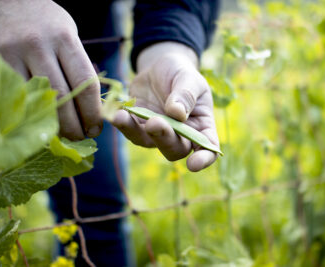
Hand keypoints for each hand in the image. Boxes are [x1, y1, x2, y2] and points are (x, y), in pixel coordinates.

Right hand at [0, 0, 101, 139]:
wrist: (5, 1)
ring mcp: (11, 54)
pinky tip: (39, 122)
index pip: (85, 83)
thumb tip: (92, 107)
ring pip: (35, 100)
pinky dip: (29, 114)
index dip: (93, 111)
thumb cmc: (45, 23)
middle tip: (81, 137)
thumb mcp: (68, 35)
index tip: (97, 128)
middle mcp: (37, 45)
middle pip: (61, 96)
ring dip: (52, 124)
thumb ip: (78, 67)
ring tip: (62, 135)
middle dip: (74, 124)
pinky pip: (14, 97)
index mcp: (63, 38)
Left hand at [112, 42, 218, 171]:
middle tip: (155, 123)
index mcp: (202, 125)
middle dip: (164, 139)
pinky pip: (130, 130)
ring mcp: (158, 133)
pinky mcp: (139, 126)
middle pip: (175, 149)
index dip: (203, 159)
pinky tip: (116, 113)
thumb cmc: (181, 73)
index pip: (207, 147)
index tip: (193, 164)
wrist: (160, 67)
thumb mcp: (188, 78)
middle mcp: (181, 135)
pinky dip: (123, 124)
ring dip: (136, 132)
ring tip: (124, 117)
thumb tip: (177, 113)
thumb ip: (185, 94)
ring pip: (149, 142)